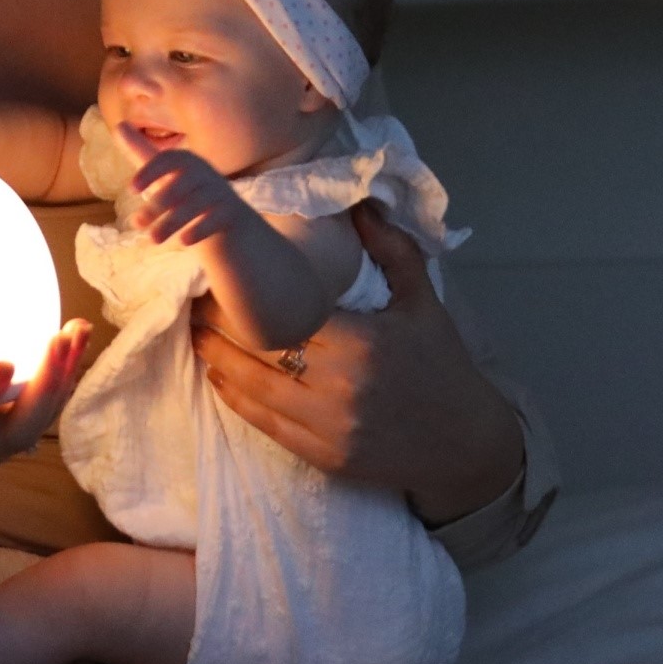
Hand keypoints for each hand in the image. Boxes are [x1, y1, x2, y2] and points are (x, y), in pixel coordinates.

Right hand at [0, 319, 95, 470]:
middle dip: (44, 389)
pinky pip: (45, 401)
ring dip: (64, 376)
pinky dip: (64, 370)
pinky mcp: (11, 424)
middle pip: (20, 429)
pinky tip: (76, 333)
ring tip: (77, 331)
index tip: (2, 363)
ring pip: (41, 417)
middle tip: (57, 341)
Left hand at [115, 126, 248, 247]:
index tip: (130, 189)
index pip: (168, 160)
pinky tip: (183, 242)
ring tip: (153, 239)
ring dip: (171, 222)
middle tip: (136, 224)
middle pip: (179, 186)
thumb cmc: (186, 190)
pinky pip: (215, 219)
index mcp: (186, 161)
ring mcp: (218, 192)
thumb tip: (119, 125)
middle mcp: (204, 173)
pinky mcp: (230, 212)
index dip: (150, 172)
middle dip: (156, 205)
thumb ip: (141, 151)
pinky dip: (199, 230)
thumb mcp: (164, 172)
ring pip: (194, 205)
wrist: (226, 218)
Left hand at [189, 202, 521, 522]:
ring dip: (216, 359)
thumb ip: (393, 249)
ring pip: (251, 389)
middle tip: (197, 301)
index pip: (282, 315)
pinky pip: (263, 424)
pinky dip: (235, 397)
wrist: (466, 445)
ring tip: (196, 333)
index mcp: (362, 343)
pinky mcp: (321, 457)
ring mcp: (327, 428)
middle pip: (257, 351)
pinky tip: (219, 374)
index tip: (220, 277)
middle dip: (219, 325)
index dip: (243, 299)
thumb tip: (360, 206)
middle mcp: (339, 387)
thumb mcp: (424, 301)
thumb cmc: (444, 366)